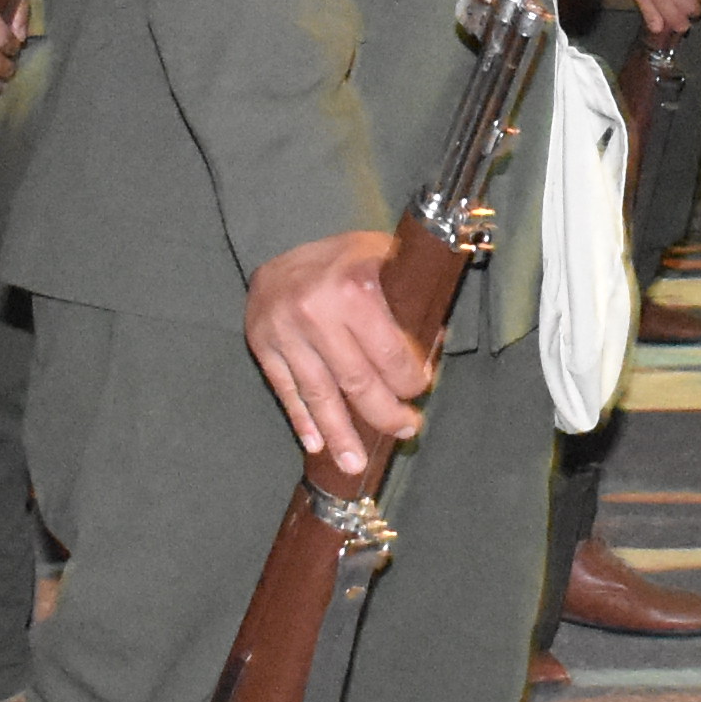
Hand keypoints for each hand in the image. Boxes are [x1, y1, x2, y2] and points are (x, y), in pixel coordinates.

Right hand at [244, 228, 426, 479]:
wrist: (277, 237)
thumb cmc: (341, 255)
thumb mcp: (381, 258)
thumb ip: (407, 298)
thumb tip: (437, 342)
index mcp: (352, 289)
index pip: (389, 354)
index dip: (410, 380)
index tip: (419, 391)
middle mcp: (316, 312)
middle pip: (357, 382)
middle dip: (384, 415)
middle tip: (405, 431)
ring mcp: (285, 333)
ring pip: (320, 396)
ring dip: (341, 435)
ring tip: (356, 464)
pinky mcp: (263, 346)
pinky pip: (287, 392)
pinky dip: (302, 421)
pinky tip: (317, 446)